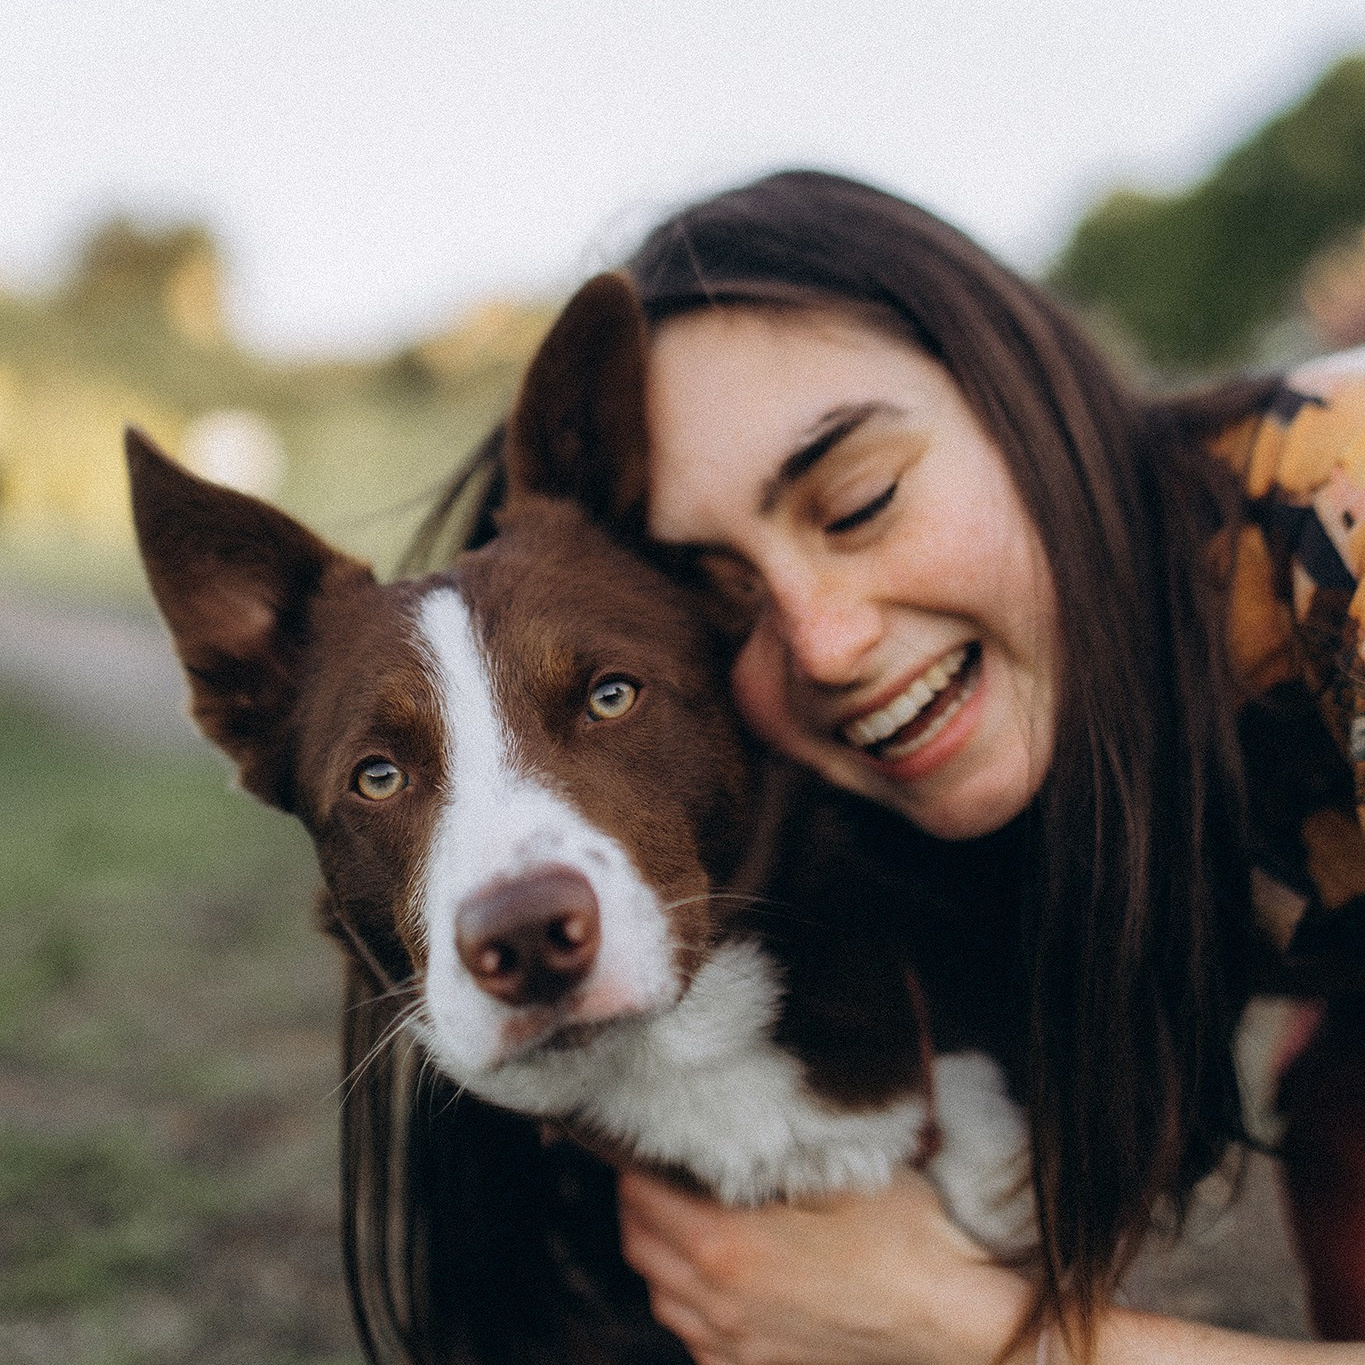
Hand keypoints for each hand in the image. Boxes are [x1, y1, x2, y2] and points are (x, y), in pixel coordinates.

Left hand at [616, 1165, 1032, 1364]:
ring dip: (658, 1251)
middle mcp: (719, 1301)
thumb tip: (712, 1125)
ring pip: (660, 1295)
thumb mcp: (832, 1166)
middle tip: (657, 1165)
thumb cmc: (904, 1234)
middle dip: (639, 1200)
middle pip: (640, 1244)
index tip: (648, 1132)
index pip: (641, 1193)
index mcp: (727, 1245)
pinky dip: (688, 1301)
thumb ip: (760, 1149)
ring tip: (681, 1214)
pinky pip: (694, 1335)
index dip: (638, 1157)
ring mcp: (736, 1345)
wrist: (954, 1315)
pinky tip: (714, 1275)